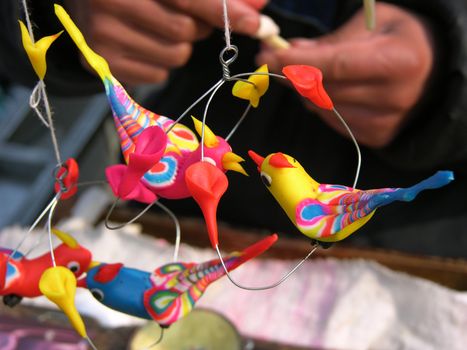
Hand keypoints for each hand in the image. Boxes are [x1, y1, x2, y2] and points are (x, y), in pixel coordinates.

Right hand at [66, 0, 264, 84]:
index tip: (259, 25)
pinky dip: (160, 63)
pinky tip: (142, 44)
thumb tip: (259, 7)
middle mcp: (111, 3)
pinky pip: (158, 75)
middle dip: (196, 27)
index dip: (229, 12)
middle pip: (186, 32)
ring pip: (175, 57)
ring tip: (156, 29)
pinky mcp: (102, 63)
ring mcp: (102, 36)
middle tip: (180, 15)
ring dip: (179, 47)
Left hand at [256, 3, 433, 147]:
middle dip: (295, 77)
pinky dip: (321, 108)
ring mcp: (387, 122)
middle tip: (278, 63)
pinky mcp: (377, 137)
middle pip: (325, 92)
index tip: (269, 58)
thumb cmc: (399, 40)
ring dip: (307, 94)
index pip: (335, 66)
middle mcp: (396, 97)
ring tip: (308, 76)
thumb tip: (290, 52)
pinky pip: (334, 124)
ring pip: (325, 110)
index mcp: (399, 61)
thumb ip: (330, 40)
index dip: (297, 64)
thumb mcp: (371, 25)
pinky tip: (326, 93)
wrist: (432, 70)